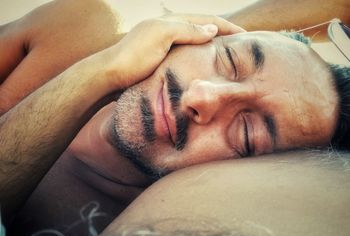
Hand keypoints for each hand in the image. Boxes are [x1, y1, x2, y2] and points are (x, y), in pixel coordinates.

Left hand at [101, 14, 244, 89]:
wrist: (109, 75)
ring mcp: (164, 43)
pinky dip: (200, 54)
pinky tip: (203, 62)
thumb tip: (212, 28)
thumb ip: (186, 30)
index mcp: (172, 22)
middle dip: (224, 33)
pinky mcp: (160, 56)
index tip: (248, 37)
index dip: (229, 27)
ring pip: (195, 40)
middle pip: (203, 27)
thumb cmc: (133, 57)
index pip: (208, 21)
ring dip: (213, 43)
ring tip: (228, 53)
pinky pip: (186, 51)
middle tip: (242, 44)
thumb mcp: (161, 37)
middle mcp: (169, 29)